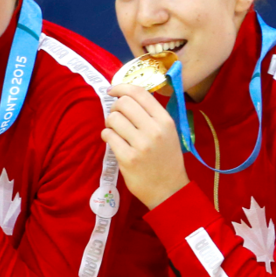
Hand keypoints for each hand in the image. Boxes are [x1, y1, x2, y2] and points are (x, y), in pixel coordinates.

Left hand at [101, 84, 189, 209]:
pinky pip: (108, 136)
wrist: (169, 190)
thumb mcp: (168, 132)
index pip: (140, 93)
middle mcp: (154, 130)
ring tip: (114, 130)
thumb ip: (151, 114)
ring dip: (109, 122)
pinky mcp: (128, 159)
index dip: (121, 87)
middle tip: (116, 116)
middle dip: (114, 107)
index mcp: (165, 120)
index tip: (112, 90)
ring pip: (113, 118)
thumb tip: (126, 95)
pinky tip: (113, 141)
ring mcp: (141, 145)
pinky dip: (106, 135)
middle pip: (123, 103)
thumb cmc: (166, 158)